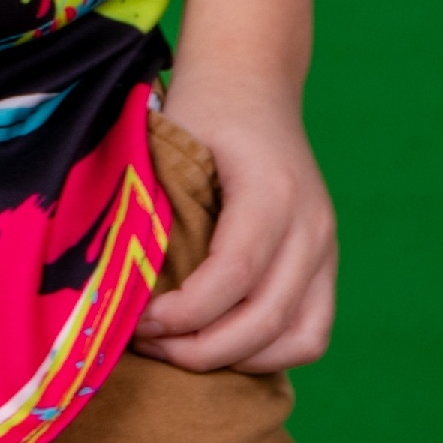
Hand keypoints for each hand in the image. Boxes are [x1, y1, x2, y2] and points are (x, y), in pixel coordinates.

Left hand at [130, 63, 338, 374]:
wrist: (253, 82)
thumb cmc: (202, 111)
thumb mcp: (170, 141)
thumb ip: (156, 208)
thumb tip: (116, 283)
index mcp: (270, 189)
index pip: (235, 273)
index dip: (186, 313)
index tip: (139, 320)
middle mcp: (311, 223)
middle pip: (267, 317)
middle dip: (202, 349)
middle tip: (148, 345)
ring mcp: (326, 247)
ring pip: (298, 338)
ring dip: (236, 359)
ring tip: (180, 350)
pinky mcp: (327, 264)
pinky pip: (310, 333)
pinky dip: (268, 354)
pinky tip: (219, 345)